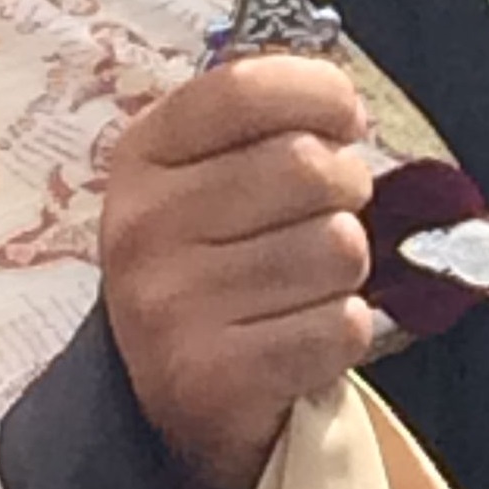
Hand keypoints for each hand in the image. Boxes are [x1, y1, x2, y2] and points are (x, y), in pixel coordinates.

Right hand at [100, 55, 374, 488]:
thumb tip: (343, 106)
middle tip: (325, 219)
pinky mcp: (210, 379)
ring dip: (344, 270)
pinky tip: (300, 339)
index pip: (246, 89)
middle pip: (309, 166)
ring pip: (338, 246)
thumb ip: (264, 125)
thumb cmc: (216, 264)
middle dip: (347, 190)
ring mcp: (168, 306)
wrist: (171, 399)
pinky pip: (341, 324)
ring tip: (302, 287)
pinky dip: (342, 331)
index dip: (320, 93)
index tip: (347, 122)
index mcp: (141, 157)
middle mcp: (140, 226)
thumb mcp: (210, 177)